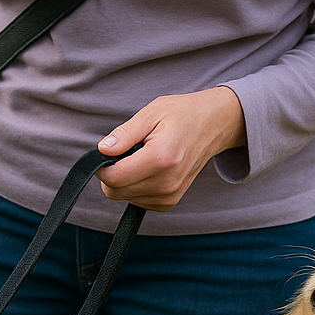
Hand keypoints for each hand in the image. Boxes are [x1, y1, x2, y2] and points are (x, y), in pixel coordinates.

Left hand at [96, 87, 245, 211]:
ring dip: (125, 180)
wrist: (213, 125)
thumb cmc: (182, 114)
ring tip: (142, 158)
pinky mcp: (170, 202)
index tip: (106, 152)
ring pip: (125, 197)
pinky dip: (135, 187)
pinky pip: (138, 201)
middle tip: (125, 151)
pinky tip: (148, 169)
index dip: (101, 166)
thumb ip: (125, 134)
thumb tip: (102, 149)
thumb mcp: (151, 113)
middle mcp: (167, 182)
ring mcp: (170, 195)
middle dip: (112, 173)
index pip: (114, 178)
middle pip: (116, 191)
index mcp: (160, 158)